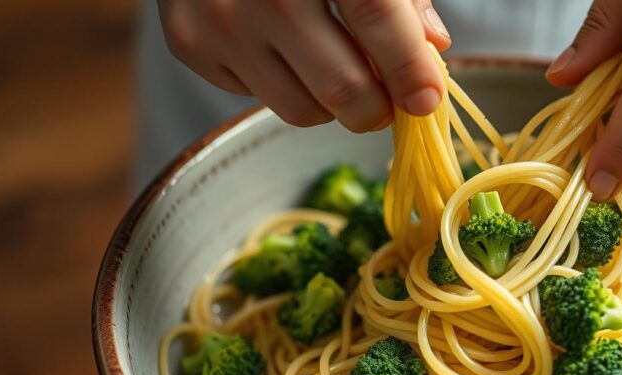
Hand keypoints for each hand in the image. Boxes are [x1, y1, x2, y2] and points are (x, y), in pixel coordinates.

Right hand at [159, 0, 451, 131]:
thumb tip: (432, 48)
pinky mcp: (189, 43)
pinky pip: (258, 98)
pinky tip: (281, 48)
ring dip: (332, 107)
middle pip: (343, 86)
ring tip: (335, 71)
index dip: (410, 69)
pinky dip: (284, 86)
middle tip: (386, 103)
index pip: (377, 18)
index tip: (426, 101)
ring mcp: (220, 19)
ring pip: (302, 110)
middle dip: (377, 110)